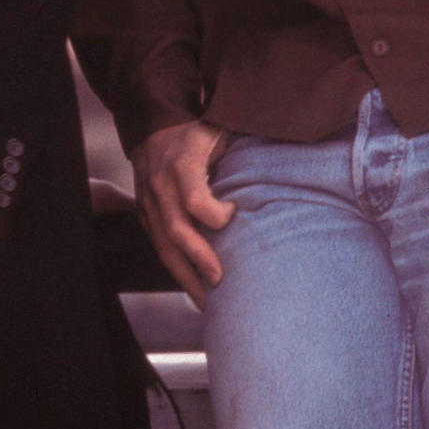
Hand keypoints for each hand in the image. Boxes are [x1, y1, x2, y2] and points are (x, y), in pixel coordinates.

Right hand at [131, 120, 233, 307]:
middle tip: (220, 281)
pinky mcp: (143, 212)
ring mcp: (148, 200)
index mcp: (182, 163)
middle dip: (199, 258)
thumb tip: (284, 163)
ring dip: (185, 275)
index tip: (234, 213)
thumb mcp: (218, 129)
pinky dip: (175, 268)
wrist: (152, 125)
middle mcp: (160, 183)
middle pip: (176, 229)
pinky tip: (192, 286)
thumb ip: (242, 147)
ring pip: (162, 244)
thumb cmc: (196, 131)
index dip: (215, 214)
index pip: (194, 199)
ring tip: (206, 303)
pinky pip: (157, 245)